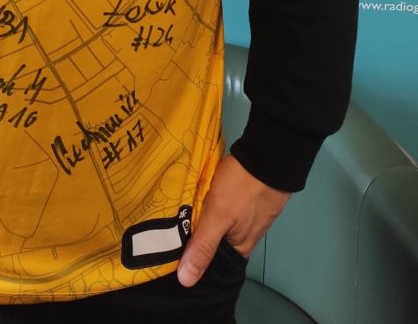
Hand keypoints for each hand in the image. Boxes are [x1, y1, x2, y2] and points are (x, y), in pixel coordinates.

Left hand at [177, 153, 289, 286]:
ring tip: (178, 218)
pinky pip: (226, 210)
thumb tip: (186, 282)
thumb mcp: (217, 216)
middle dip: (197, 240)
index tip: (171, 259)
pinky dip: (213, 207)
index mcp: (241, 247)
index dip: (195, 263)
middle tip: (168, 234)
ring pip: (221, 226)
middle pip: (217, 244)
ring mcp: (250, 216)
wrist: (268, 154)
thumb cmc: (242, 187)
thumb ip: (204, 247)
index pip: (214, 265)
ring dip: (204, 222)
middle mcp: (247, 236)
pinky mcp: (249, 199)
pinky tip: (199, 201)